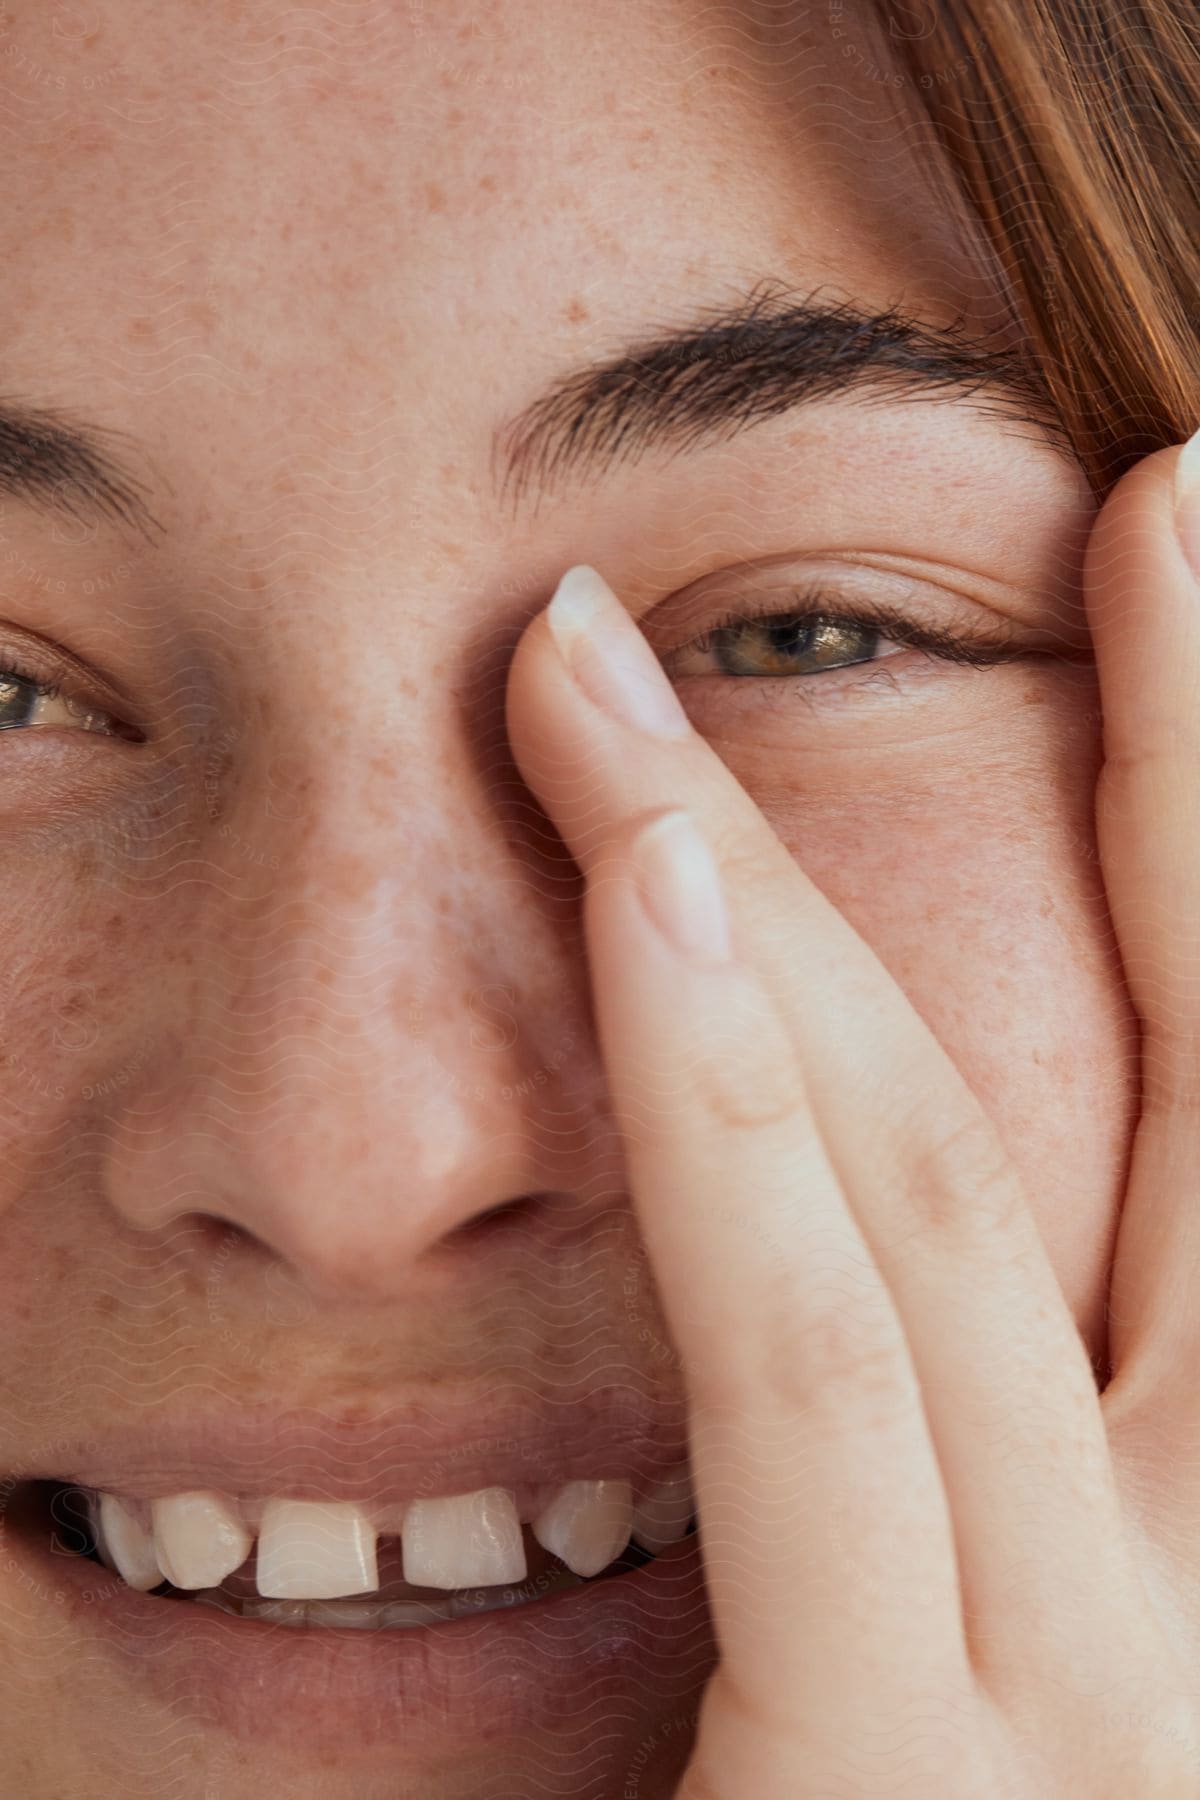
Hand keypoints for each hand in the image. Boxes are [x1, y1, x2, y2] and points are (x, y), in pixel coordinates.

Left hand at [505, 438, 1199, 1797]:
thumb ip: (918, 1437)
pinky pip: (826, 1398)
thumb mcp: (934, 1648)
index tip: (1179, 605)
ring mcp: (1108, 1716)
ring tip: (639, 665)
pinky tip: (654, 893)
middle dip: (1197, 780)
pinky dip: (743, 1135)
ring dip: (817, 895)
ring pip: (978, 1203)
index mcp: (1197, 1547)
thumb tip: (835, 1160)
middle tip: (1172, 498)